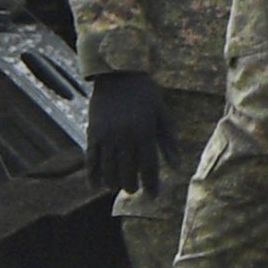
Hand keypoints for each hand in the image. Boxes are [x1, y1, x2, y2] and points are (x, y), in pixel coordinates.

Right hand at [86, 70, 177, 196]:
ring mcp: (107, 135)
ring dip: (114, 183)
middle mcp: (125, 136)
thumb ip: (168, 141)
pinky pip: (91, 160)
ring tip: (118, 187)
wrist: (118, 72)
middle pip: (128, 171)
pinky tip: (97, 186)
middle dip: (131, 185)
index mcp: (144, 131)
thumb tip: (176, 167)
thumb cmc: (145, 93)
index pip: (148, 166)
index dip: (151, 184)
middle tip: (134, 190)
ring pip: (109, 169)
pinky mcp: (92, 133)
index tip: (153, 196)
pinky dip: (93, 175)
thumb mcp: (161, 113)